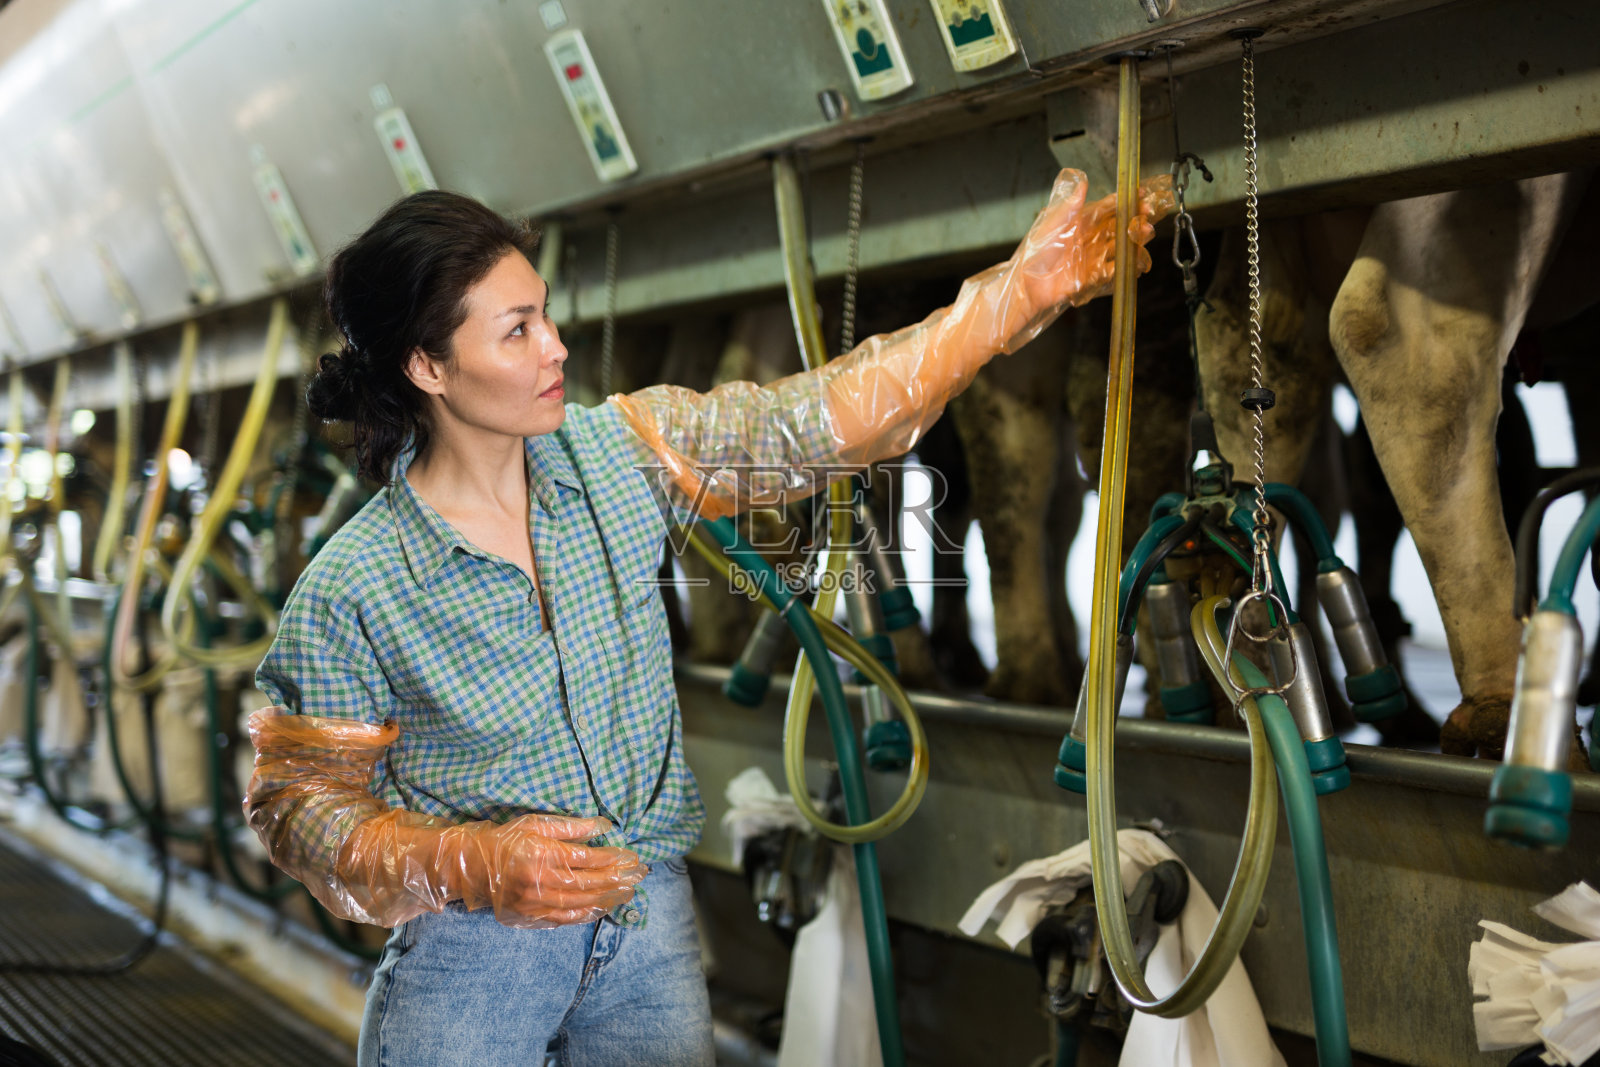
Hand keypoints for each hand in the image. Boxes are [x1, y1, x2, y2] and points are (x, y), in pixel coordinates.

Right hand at [477, 813, 646, 927]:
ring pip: (581, 903)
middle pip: (589, 883)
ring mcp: (536, 902)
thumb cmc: (506, 839)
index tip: (632, 856)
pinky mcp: (531, 916)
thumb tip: (604, 826)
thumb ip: (571, 827)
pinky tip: (602, 907)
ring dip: (608, 898)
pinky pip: (565, 918)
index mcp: (544, 854)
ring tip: (629, 892)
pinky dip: (586, 913)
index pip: (588, 859)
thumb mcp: (537, 824)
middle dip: (619, 878)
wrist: (471, 866)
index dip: (613, 858)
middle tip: (640, 875)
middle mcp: (541, 881)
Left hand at [1013, 169, 1174, 316]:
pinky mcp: (1093, 277)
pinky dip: (1126, 266)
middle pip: (1120, 226)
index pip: (1108, 208)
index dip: (1125, 201)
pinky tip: (1136, 261)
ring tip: (1144, 234)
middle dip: (1136, 219)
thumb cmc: (1035, 253)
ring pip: (1121, 246)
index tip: (1140, 194)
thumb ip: (1069, 206)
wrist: (1027, 285)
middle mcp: (1090, 238)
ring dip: (1135, 240)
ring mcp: (1093, 257)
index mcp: (1081, 222)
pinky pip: (1115, 270)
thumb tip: (1082, 182)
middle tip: (1147, 215)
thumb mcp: (1052, 224)